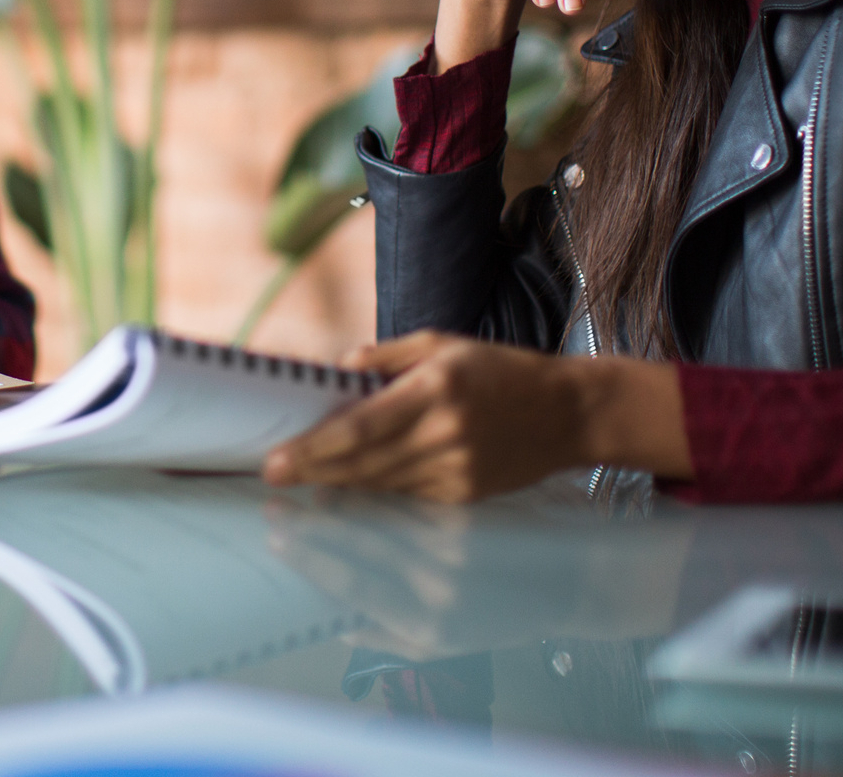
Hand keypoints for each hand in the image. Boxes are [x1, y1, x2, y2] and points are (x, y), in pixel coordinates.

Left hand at [261, 332, 689, 501]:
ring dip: (338, 487)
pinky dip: (375, 493)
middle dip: (313, 473)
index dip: (313, 449)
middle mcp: (444, 434)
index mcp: (435, 389)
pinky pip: (407, 496)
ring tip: (302, 483)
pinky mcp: (465, 495)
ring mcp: (456, 471)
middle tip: (274, 477)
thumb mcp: (442, 344)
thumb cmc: (502, 371)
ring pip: (380, 486)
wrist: (569, 414)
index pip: (358, 429)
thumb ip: (387, 358)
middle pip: (362, 465)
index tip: (278, 461)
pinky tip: (349, 490)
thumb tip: (339, 371)